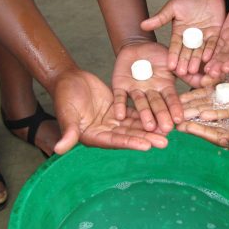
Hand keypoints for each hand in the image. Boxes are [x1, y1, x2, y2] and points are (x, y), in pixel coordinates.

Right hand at [51, 69, 167, 154]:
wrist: (68, 78)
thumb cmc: (64, 95)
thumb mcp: (67, 113)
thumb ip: (68, 131)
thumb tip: (60, 150)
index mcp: (92, 136)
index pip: (115, 142)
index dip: (131, 143)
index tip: (147, 145)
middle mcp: (105, 132)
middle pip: (129, 136)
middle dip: (147, 138)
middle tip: (165, 142)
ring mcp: (112, 121)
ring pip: (134, 126)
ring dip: (150, 128)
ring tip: (168, 131)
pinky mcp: (118, 110)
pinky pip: (134, 113)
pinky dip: (146, 115)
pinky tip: (161, 115)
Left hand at [112, 42, 182, 132]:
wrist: (137, 46)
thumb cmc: (158, 54)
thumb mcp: (173, 60)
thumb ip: (185, 71)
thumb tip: (208, 78)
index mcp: (164, 87)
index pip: (171, 99)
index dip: (175, 109)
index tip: (179, 119)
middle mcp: (151, 92)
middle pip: (157, 105)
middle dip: (161, 116)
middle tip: (165, 129)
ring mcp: (136, 90)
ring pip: (140, 104)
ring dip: (144, 115)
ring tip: (148, 126)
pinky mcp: (120, 86)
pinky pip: (120, 97)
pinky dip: (120, 106)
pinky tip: (119, 116)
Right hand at [141, 0, 224, 75]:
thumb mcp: (172, 8)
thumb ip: (160, 18)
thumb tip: (142, 25)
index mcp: (180, 34)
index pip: (175, 47)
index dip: (173, 56)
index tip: (170, 66)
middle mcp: (191, 39)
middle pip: (187, 52)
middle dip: (184, 62)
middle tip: (182, 73)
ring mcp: (203, 37)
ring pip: (199, 51)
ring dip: (196, 60)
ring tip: (193, 70)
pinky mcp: (215, 34)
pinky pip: (213, 44)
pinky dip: (210, 51)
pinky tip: (207, 58)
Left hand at [180, 88, 228, 154]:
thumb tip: (225, 142)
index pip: (215, 136)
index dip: (199, 131)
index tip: (184, 127)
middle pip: (207, 123)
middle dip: (191, 120)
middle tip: (173, 118)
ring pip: (207, 107)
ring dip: (192, 106)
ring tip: (177, 105)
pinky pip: (213, 94)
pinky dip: (201, 93)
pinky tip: (189, 91)